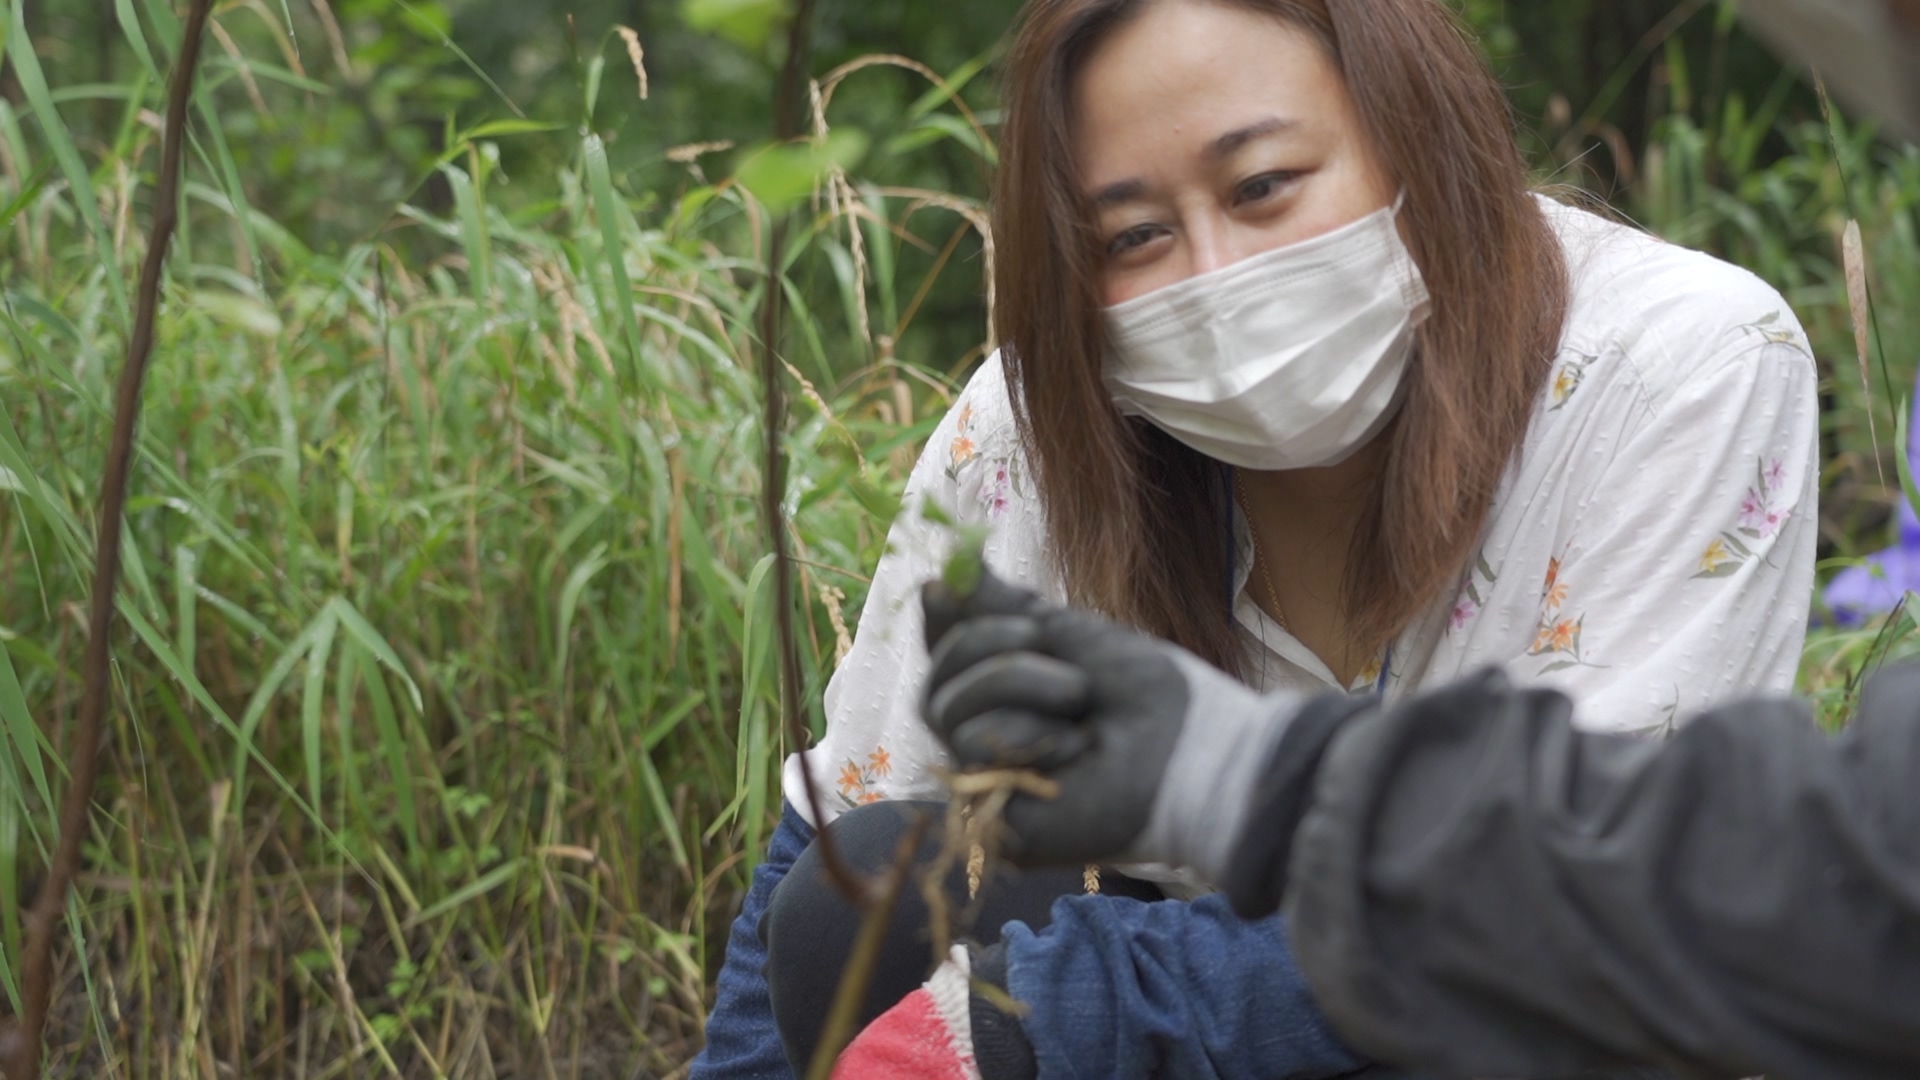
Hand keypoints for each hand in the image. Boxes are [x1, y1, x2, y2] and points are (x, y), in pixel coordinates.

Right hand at [919, 567, 1298, 879]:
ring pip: (947, 708)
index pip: (946, 655)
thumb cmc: (1148, 695)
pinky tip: (1075, 747)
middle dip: (989, 643)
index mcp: (1009, 696)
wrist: (1192, 748)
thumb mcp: (1068, 634)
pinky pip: (969, 750)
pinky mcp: (994, 818)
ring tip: (1078, 699)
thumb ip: (1003, 610)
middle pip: (936, 678)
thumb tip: (945, 574)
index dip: (940, 620)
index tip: (943, 582)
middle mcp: (989, 739)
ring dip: (1016, 683)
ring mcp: (988, 780)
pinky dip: (1023, 732)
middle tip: (1045, 640)